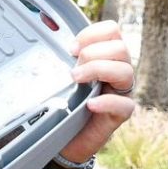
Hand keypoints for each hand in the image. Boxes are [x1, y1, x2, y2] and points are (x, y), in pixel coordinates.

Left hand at [59, 20, 135, 163]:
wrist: (65, 137)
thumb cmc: (64, 103)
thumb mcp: (61, 76)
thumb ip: (60, 59)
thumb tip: (41, 42)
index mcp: (106, 56)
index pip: (112, 31)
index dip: (92, 34)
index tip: (71, 49)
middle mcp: (117, 71)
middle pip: (120, 48)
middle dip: (93, 53)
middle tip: (73, 69)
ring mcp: (121, 92)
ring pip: (126, 71)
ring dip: (98, 70)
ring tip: (77, 80)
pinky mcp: (120, 114)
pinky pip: (124, 105)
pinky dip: (106, 101)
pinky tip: (90, 104)